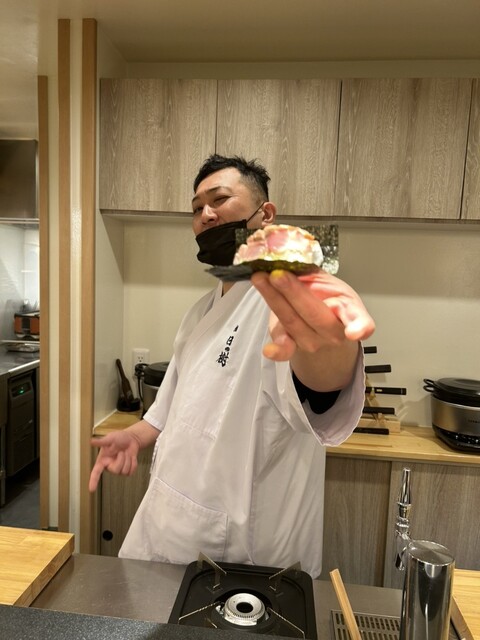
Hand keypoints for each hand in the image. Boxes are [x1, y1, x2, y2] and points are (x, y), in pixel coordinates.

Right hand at [89, 430, 140, 491]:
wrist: (131, 439)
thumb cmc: (119, 438)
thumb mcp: (110, 438)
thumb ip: (101, 442)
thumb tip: (91, 441)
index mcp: (103, 460)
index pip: (96, 472)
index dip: (93, 481)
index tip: (91, 489)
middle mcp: (109, 466)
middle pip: (115, 470)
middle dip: (121, 459)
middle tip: (121, 451)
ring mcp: (119, 470)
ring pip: (124, 472)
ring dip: (128, 460)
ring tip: (126, 453)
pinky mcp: (127, 470)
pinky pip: (131, 472)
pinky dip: (134, 463)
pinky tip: (131, 457)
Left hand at [251, 269, 374, 389]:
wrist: (316, 320)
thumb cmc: (323, 298)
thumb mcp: (324, 282)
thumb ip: (309, 274)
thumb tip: (285, 255)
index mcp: (350, 311)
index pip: (360, 321)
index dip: (360, 327)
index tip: (355, 332)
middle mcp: (334, 332)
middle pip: (315, 315)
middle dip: (294, 293)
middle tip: (278, 274)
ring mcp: (314, 342)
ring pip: (293, 323)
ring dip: (274, 299)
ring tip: (261, 278)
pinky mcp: (294, 348)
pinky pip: (285, 350)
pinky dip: (277, 350)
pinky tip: (269, 349)